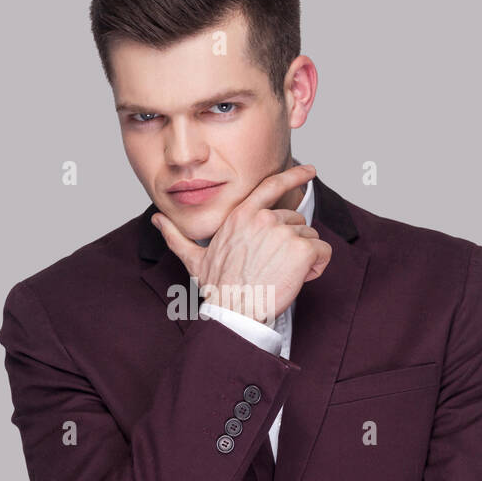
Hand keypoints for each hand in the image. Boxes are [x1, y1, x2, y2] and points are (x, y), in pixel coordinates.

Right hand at [152, 163, 330, 324]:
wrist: (234, 311)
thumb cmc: (218, 288)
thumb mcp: (193, 258)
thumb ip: (176, 235)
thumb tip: (158, 220)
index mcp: (241, 215)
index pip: (271, 186)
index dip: (293, 174)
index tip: (309, 169)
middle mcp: (263, 218)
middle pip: (295, 221)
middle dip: (292, 243)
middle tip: (275, 267)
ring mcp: (283, 232)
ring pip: (310, 238)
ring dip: (304, 257)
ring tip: (283, 275)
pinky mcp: (301, 249)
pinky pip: (323, 252)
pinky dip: (318, 267)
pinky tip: (299, 279)